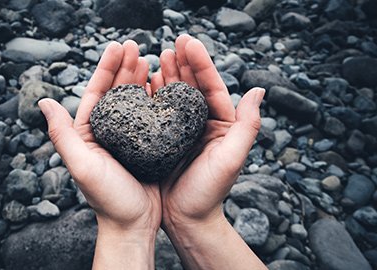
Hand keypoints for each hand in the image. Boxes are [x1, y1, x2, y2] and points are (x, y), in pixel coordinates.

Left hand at [39, 40, 159, 268]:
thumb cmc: (108, 199)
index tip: (117, 47)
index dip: (106, 68)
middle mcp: (106, 132)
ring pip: (134, 101)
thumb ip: (63, 134)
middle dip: (125, 67)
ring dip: (140, 79)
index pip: (96, 92)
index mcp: (88, 133)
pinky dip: (156, 100)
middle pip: (116, 92)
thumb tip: (44, 101)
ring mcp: (127, 138)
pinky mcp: (146, 146)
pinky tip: (163, 87)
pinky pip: (151, 117)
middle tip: (136, 47)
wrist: (134, 224)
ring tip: (151, 60)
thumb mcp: (82, 166)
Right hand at [153, 35, 265, 268]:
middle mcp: (202, 124)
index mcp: (221, 124)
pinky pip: (158, 113)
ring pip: (175, 96)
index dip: (201, 63)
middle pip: (192, 87)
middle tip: (171, 45)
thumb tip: (259, 90)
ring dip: (167, 75)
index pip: (211, 86)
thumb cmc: (209, 192)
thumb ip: (247, 125)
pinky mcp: (164, 140)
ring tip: (157, 58)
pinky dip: (152, 97)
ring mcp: (182, 131)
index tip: (188, 42)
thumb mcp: (231, 159)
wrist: (187, 219)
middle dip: (183, 63)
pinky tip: (145, 84)